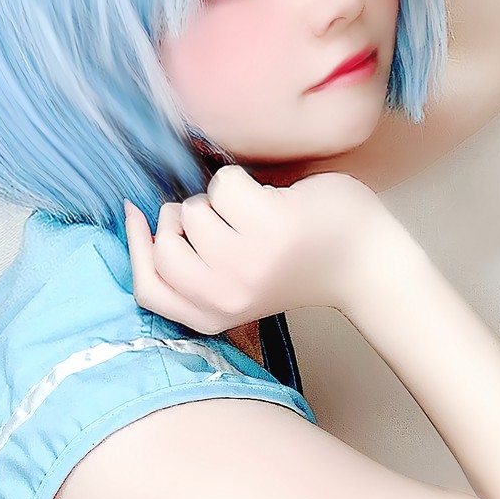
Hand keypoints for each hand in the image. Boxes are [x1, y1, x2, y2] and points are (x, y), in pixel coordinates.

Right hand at [123, 165, 380, 333]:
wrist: (364, 262)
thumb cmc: (296, 263)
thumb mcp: (233, 285)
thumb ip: (190, 269)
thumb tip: (138, 219)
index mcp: (213, 315)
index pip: (147, 288)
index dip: (135, 248)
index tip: (137, 215)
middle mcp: (225, 296)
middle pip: (164, 245)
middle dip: (181, 218)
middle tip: (217, 217)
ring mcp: (245, 263)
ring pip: (193, 210)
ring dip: (218, 200)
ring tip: (255, 215)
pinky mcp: (268, 228)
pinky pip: (222, 185)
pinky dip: (242, 182)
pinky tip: (271, 202)